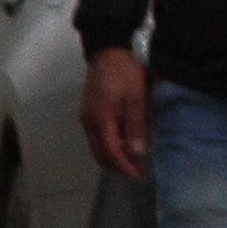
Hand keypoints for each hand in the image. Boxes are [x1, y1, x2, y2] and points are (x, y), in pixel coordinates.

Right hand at [84, 46, 152, 181]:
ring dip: (114, 157)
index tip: (140, 176)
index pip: (110, 153)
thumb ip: (136, 128)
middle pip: (100, 154)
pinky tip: (125, 144)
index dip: (125, 167)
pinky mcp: (89, 112)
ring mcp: (86, 117)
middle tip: (138, 172)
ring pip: (98, 147)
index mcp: (100, 121)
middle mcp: (89, 123)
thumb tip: (136, 155)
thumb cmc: (124, 74)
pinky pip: (98, 137)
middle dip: (118, 166)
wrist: (107, 51)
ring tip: (134, 161)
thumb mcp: (136, 100)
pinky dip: (110, 146)